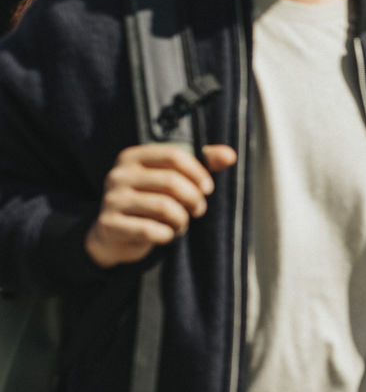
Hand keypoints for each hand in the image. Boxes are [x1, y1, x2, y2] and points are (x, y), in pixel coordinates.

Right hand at [85, 144, 236, 267]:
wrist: (114, 235)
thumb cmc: (149, 202)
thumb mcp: (172, 180)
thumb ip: (202, 165)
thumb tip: (230, 155)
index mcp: (133, 157)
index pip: (173, 155)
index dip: (198, 172)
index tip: (207, 188)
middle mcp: (118, 175)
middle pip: (171, 181)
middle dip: (194, 199)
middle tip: (198, 210)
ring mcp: (111, 199)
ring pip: (163, 207)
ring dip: (181, 219)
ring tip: (181, 223)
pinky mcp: (109, 224)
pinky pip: (150, 230)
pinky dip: (167, 235)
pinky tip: (166, 234)